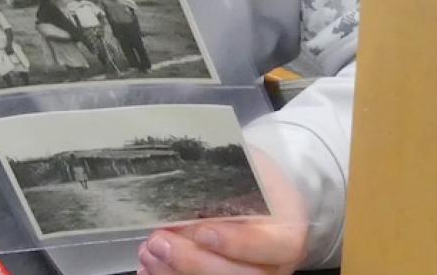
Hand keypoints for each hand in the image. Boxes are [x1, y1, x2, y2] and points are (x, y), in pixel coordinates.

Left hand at [136, 149, 309, 274]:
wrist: (266, 202)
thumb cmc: (258, 183)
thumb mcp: (251, 171)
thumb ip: (227, 181)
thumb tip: (185, 181)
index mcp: (287, 233)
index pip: (270, 246)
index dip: (237, 243)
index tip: (203, 232)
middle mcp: (274, 266)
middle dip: (193, 261)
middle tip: (159, 241)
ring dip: (175, 273)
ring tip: (148, 250)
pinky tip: (149, 267)